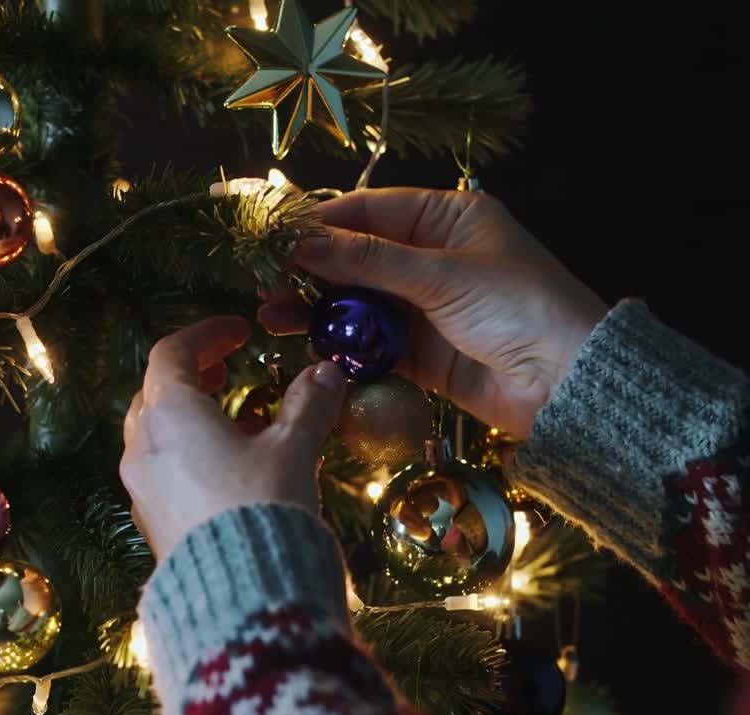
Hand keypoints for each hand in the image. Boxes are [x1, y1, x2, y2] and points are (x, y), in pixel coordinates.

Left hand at [120, 316, 346, 558]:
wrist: (240, 596)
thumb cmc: (262, 507)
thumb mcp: (293, 449)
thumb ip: (308, 405)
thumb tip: (326, 373)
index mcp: (168, 414)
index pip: (171, 353)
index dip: (206, 335)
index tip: (239, 331)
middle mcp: (142, 447)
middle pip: (155, 393)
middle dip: (192, 377)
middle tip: (227, 372)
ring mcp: (140, 488)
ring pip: (156, 436)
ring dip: (193, 419)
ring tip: (241, 422)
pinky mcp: (152, 524)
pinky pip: (163, 473)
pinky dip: (190, 456)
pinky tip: (231, 471)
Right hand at [259, 189, 607, 437]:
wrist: (568, 385)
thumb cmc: (520, 308)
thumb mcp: (442, 275)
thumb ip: (368, 261)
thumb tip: (301, 242)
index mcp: (446, 219)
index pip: (367, 211)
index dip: (319, 223)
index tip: (273, 237)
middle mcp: (430, 257)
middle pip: (353, 256)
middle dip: (307, 269)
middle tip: (263, 282)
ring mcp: (421, 305)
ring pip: (354, 301)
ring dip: (314, 308)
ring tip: (271, 317)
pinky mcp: (416, 351)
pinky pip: (366, 341)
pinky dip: (337, 342)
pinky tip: (303, 343)